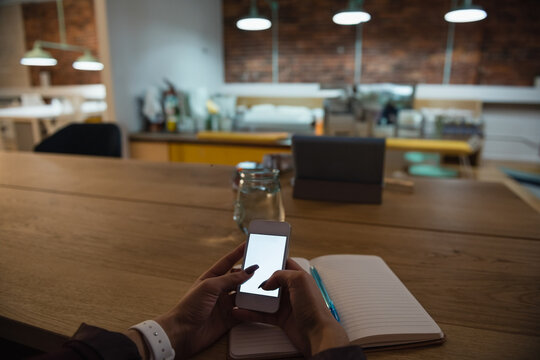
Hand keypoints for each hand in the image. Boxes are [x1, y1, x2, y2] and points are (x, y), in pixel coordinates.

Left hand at [152, 243, 256, 358]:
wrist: (182, 333)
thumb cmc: (189, 307)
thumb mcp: (209, 287)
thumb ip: (229, 279)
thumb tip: (247, 271)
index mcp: (211, 278)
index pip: (228, 262)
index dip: (238, 253)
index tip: (248, 244)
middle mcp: (218, 290)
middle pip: (238, 279)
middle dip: (249, 274)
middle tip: (262, 269)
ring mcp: (224, 304)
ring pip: (243, 295)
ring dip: (252, 292)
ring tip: (264, 287)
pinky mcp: (229, 318)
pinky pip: (244, 311)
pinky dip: (251, 308)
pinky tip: (259, 305)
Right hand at [233, 259, 348, 356]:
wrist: (317, 334)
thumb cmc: (314, 307)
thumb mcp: (299, 280)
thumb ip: (281, 274)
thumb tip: (266, 283)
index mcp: (298, 276)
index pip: (283, 263)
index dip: (271, 259)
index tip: (257, 257)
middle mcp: (292, 289)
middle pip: (270, 280)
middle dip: (256, 279)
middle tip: (242, 276)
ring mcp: (285, 304)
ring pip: (264, 297)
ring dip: (250, 296)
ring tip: (237, 293)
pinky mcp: (280, 318)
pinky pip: (261, 314)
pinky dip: (250, 313)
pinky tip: (240, 311)